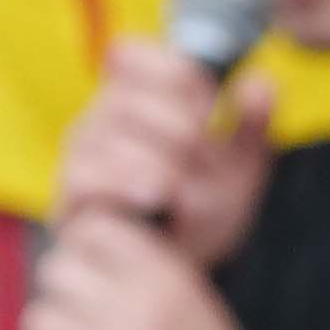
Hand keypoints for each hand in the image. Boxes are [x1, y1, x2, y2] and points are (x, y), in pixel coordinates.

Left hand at [19, 210, 276, 329]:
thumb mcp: (201, 309)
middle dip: (61, 296)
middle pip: (54, 272)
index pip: (93, 229)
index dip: (79, 246)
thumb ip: (149, 276)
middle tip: (77, 320)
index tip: (84, 268)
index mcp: (171, 279)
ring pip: (38, 323)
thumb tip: (83, 252)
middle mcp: (140, 309)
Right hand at [55, 43, 275, 270]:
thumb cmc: (199, 213)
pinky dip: (126, 184)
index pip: (143, 58)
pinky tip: (153, 198)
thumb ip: (251, 126)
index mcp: (139, 95)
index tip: (208, 110)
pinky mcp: (68, 194)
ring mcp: (81, 152)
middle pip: (135, 96)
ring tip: (176, 186)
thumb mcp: (237, 169)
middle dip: (178, 129)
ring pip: (112, 134)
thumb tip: (261, 82)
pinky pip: (89, 175)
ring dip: (157, 161)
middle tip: (199, 158)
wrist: (169, 272)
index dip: (186, 82)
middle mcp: (103, 114)